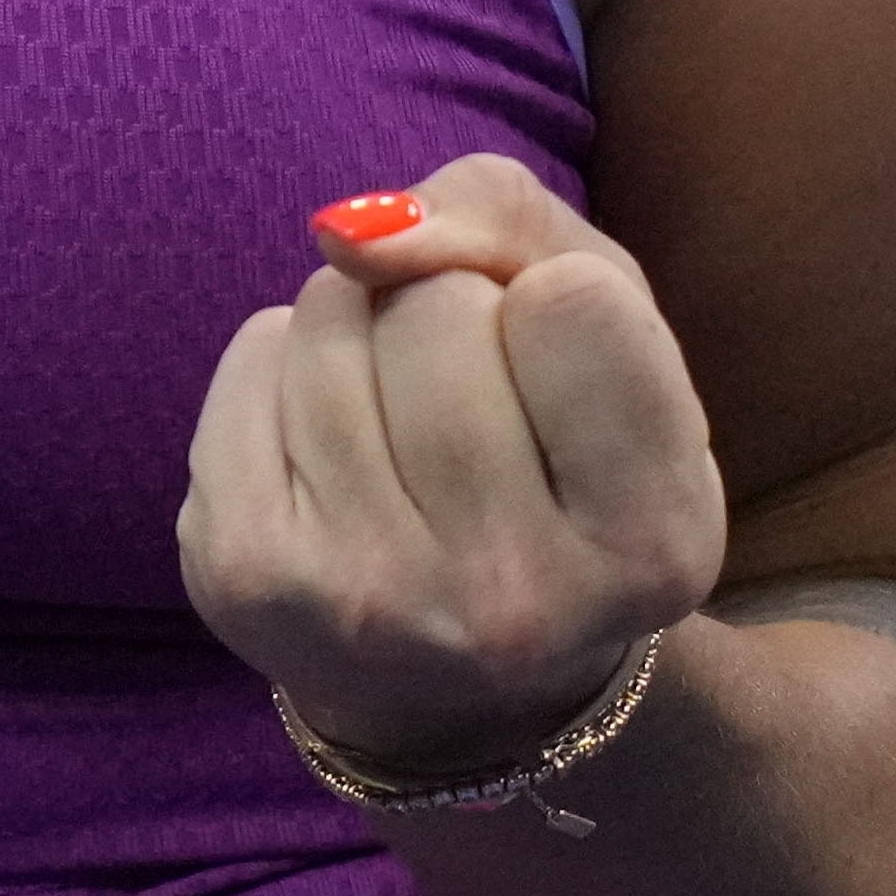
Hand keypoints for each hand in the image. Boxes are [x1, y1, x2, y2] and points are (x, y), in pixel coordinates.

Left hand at [179, 155, 730, 779]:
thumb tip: (354, 230)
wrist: (455, 675)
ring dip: (363, 327)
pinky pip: (254, 352)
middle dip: (451, 311)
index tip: (566, 384)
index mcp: (651, 546)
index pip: (574, 301)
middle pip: (442, 304)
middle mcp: (513, 598)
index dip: (557, 301)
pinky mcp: (244, 573)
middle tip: (476, 416)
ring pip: (335, 311)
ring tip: (402, 433)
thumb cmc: (556, 458)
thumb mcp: (608, 327)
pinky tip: (329, 456)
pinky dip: (285, 366)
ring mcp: (365, 595)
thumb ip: (512, 221)